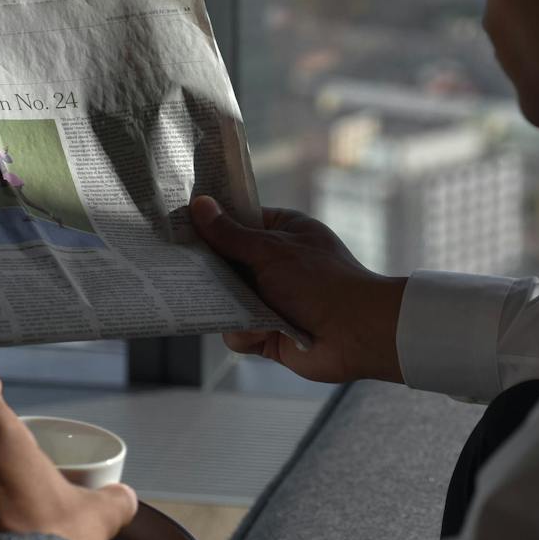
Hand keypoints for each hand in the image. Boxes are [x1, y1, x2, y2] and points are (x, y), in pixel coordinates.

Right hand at [191, 196, 406, 384]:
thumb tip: (200, 206)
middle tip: (182, 267)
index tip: (181, 223)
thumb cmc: (322, 281)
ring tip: (235, 305)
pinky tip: (260, 332)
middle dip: (211, 271)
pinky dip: (246, 332)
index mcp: (282, 232)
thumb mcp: (271, 250)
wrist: (357, 333)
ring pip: (225, 300)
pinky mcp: (268, 331)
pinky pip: (237, 330)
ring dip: (230, 306)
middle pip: (225, 263)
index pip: (238, 221)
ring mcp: (270, 299)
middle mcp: (275, 264)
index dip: (211, 223)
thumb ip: (231, 234)